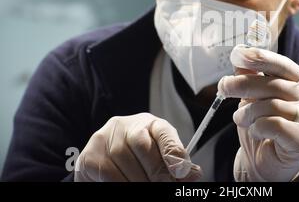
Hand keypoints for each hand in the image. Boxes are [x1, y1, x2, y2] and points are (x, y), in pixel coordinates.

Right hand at [74, 113, 201, 181]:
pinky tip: (129, 184)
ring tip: (147, 187)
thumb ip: (174, 163)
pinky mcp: (90, 155)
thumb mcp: (158, 157)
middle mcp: (126, 126)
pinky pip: (110, 175)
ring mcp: (105, 138)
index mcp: (149, 124)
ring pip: (125, 163)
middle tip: (166, 185)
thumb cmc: (138, 160)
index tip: (182, 172)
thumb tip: (193, 174)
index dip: (173, 151)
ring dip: (139, 182)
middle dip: (157, 171)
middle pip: (143, 146)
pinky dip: (123, 184)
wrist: (103, 160)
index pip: (163, 131)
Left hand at [218, 45, 298, 181]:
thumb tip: (240, 54)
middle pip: (274, 84)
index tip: (238, 54)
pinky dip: (258, 127)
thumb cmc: (263, 128)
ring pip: (273, 106)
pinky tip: (256, 131)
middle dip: (243, 85)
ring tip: (241, 118)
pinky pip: (275, 125)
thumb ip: (250, 76)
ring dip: (248, 113)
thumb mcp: (253, 98)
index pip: (283, 65)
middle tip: (224, 88)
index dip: (261, 58)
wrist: (267, 164)